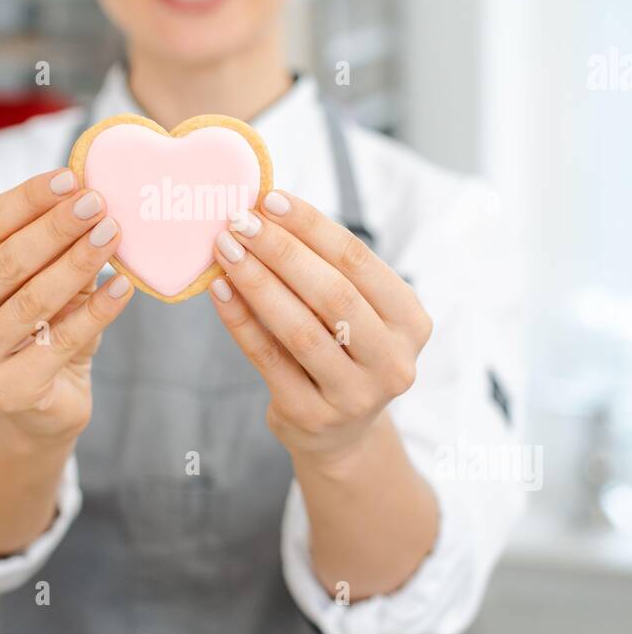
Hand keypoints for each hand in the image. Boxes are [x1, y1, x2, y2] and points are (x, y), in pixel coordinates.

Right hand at [0, 168, 134, 444]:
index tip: (72, 176)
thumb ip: (48, 240)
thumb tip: (86, 191)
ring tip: (114, 234)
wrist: (41, 403)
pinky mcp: (7, 392)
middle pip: (7, 261)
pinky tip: (123, 287)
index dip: (29, 199)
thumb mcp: (37, 275)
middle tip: (98, 202)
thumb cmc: (38, 324)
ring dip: (78, 262)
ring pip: (33, 300)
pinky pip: (61, 341)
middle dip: (56, 227)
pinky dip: (97, 311)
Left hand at [209, 190, 431, 464]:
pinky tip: (221, 290)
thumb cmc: (342, 351)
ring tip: (225, 249)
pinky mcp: (312, 416)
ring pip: (300, 328)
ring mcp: (355, 395)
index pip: (359, 262)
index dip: (313, 227)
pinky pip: (269, 358)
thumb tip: (266, 212)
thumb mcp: (354, 313)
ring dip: (257, 282)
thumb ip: (325, 270)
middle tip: (240, 221)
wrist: (339, 434)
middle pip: (332, 294)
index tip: (271, 199)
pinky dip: (241, 320)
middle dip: (281, 251)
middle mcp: (393, 361)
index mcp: (411, 322)